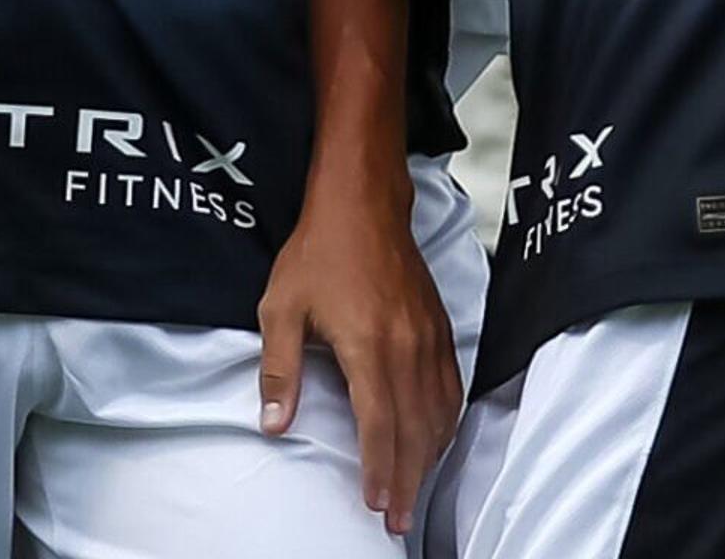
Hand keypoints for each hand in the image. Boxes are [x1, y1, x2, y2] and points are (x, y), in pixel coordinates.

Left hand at [256, 165, 459, 535]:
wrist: (362, 206)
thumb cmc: (318, 252)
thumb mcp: (281, 307)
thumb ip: (279, 369)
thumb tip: (274, 422)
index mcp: (369, 346)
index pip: (379, 425)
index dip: (379, 470)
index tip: (375, 504)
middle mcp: (407, 348)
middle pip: (414, 431)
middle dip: (407, 481)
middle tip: (397, 519)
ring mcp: (429, 339)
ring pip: (437, 415)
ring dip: (428, 459)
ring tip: (414, 491)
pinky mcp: (439, 329)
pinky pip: (450, 389)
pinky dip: (445, 424)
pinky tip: (435, 441)